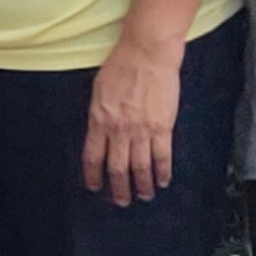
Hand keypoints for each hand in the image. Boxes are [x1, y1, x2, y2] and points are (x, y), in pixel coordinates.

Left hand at [82, 31, 185, 203]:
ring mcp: (141, 130)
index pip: (92, 156)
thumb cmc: (121, 66)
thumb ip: (99, 115)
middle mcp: (118, 130)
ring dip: (142, 185)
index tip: (94, 187)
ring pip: (140, 167)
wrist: (147, 54)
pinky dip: (163, 172)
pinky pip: (162, 156)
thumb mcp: (99, 91)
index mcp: (98, 120)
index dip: (93, 175)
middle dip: (118, 189)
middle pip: (116, 168)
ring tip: (143, 196)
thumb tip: (98, 133)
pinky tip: (163, 181)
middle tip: (120, 201)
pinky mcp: (162, 127)